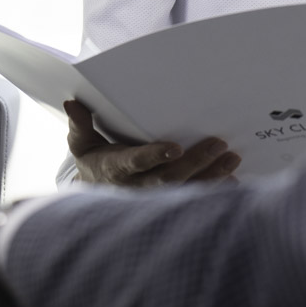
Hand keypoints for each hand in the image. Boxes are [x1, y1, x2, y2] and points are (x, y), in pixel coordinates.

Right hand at [64, 99, 240, 186]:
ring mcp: (154, 198)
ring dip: (211, 176)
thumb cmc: (94, 161)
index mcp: (117, 168)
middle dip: (196, 161)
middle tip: (219, 144)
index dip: (155, 156)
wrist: (97, 195)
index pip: (136, 162)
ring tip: (232, 159)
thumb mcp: (81, 144)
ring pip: (186, 189)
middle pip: (169, 177)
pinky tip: (234, 181)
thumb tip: (71, 102)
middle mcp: (137, 187)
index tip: (175, 147)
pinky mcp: (169, 203)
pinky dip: (215, 190)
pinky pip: (194, 198)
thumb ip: (79, 124)